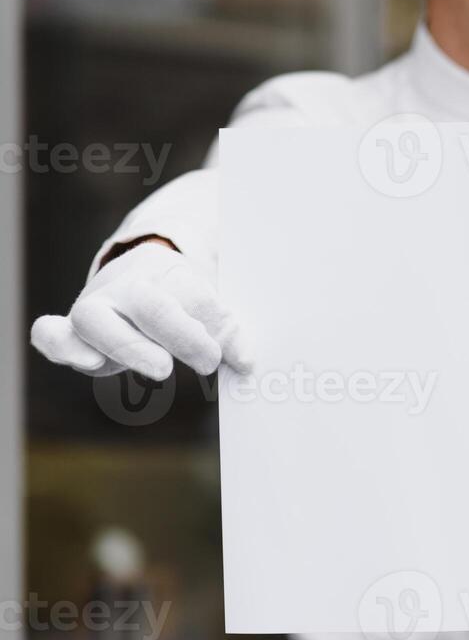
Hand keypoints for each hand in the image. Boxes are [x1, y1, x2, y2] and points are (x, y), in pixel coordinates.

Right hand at [31, 242, 250, 380]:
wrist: (134, 280)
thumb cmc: (176, 300)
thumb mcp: (205, 307)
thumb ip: (223, 330)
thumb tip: (247, 363)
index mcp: (167, 271)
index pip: (193, 295)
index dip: (217, 327)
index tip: (239, 358)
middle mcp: (126, 284)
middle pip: (147, 303)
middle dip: (180, 334)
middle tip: (208, 362)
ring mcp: (93, 306)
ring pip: (94, 318)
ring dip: (128, 346)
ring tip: (162, 368)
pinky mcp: (70, 331)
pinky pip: (49, 334)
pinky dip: (61, 346)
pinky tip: (88, 363)